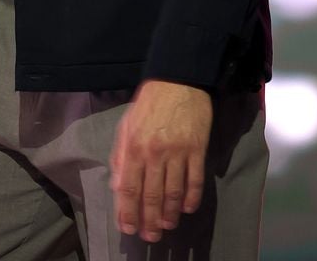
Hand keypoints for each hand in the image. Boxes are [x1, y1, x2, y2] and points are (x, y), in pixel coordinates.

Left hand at [109, 80, 212, 242]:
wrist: (178, 79)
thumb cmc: (149, 103)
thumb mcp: (127, 125)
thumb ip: (121, 156)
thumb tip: (119, 186)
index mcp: (134, 146)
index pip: (129, 188)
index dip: (128, 212)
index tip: (129, 229)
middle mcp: (155, 153)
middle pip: (151, 196)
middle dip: (149, 221)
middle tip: (150, 236)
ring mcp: (178, 153)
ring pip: (174, 194)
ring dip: (170, 214)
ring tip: (167, 226)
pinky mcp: (197, 150)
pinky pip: (195, 182)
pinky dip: (191, 199)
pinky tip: (187, 209)